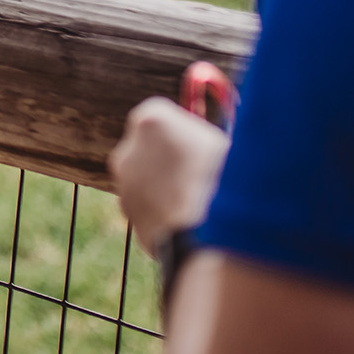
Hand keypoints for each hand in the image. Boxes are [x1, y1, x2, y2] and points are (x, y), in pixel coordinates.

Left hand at [110, 94, 230, 252]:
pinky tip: (194, 220)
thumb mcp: (229, 142)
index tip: (204, 142)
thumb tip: (218, 117)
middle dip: (174, 158)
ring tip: (206, 202)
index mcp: (151, 120)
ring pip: (151, 179)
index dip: (184, 129)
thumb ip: (212, 128)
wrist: (212, 238)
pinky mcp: (129, 216)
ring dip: (171, 186)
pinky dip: (167, 211)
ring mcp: (125, 185)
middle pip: (152, 147)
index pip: (162, 115)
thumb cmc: (227, 182)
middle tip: (207, 174)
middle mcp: (128, 150)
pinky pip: (150, 207)